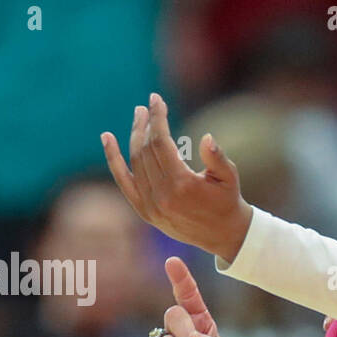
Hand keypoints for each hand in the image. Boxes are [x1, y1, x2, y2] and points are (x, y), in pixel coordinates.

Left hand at [102, 93, 253, 263]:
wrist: (223, 236)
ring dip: (135, 136)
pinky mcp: (145, 211)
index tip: (156, 99)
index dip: (157, 118)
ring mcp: (151, 205)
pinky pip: (124, 181)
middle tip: (147, 106)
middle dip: (146, 124)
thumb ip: (217, 158)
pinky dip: (114, 159)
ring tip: (139, 116)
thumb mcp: (229, 177)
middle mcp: (162, 196)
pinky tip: (107, 138)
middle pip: (146, 150)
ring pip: (135, 162)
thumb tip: (206, 138)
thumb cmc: (228, 200)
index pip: (161, 143)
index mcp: (182, 185)